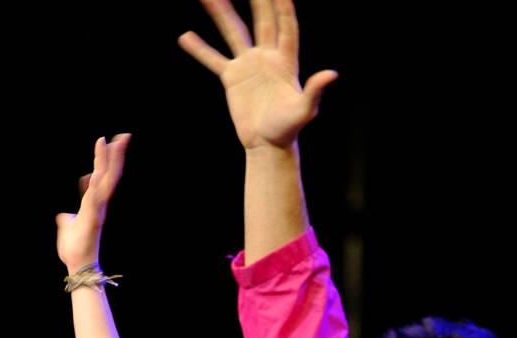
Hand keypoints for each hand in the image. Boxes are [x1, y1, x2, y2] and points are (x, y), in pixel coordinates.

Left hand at [56, 135, 128, 270]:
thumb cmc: (74, 248)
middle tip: (124, 135)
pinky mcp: (92, 217)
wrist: (77, 265)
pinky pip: (96, 197)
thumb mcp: (67, 226)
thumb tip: (63, 214)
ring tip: (114, 143)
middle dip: (116, 154)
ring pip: (107, 181)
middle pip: (111, 173)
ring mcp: (97, 209)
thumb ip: (67, 217)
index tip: (107, 140)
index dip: (105, 158)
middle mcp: (99, 203)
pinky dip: (98, 183)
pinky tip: (99, 170)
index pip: (103, 175)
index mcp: (94, 202)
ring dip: (109, 162)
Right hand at [178, 0, 336, 151]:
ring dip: (222, 14)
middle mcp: (266, 57)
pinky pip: (213, 59)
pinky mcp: (231, 78)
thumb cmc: (288, 128)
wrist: (267, 144)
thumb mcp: (304, 110)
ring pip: (233, 33)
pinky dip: (200, 49)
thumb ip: (315, 91)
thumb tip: (331, 74)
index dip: (283, 8)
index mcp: (285, 60)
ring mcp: (248, 65)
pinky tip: (186, 37)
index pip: (286, 26)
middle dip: (257, 0)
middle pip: (261, 21)